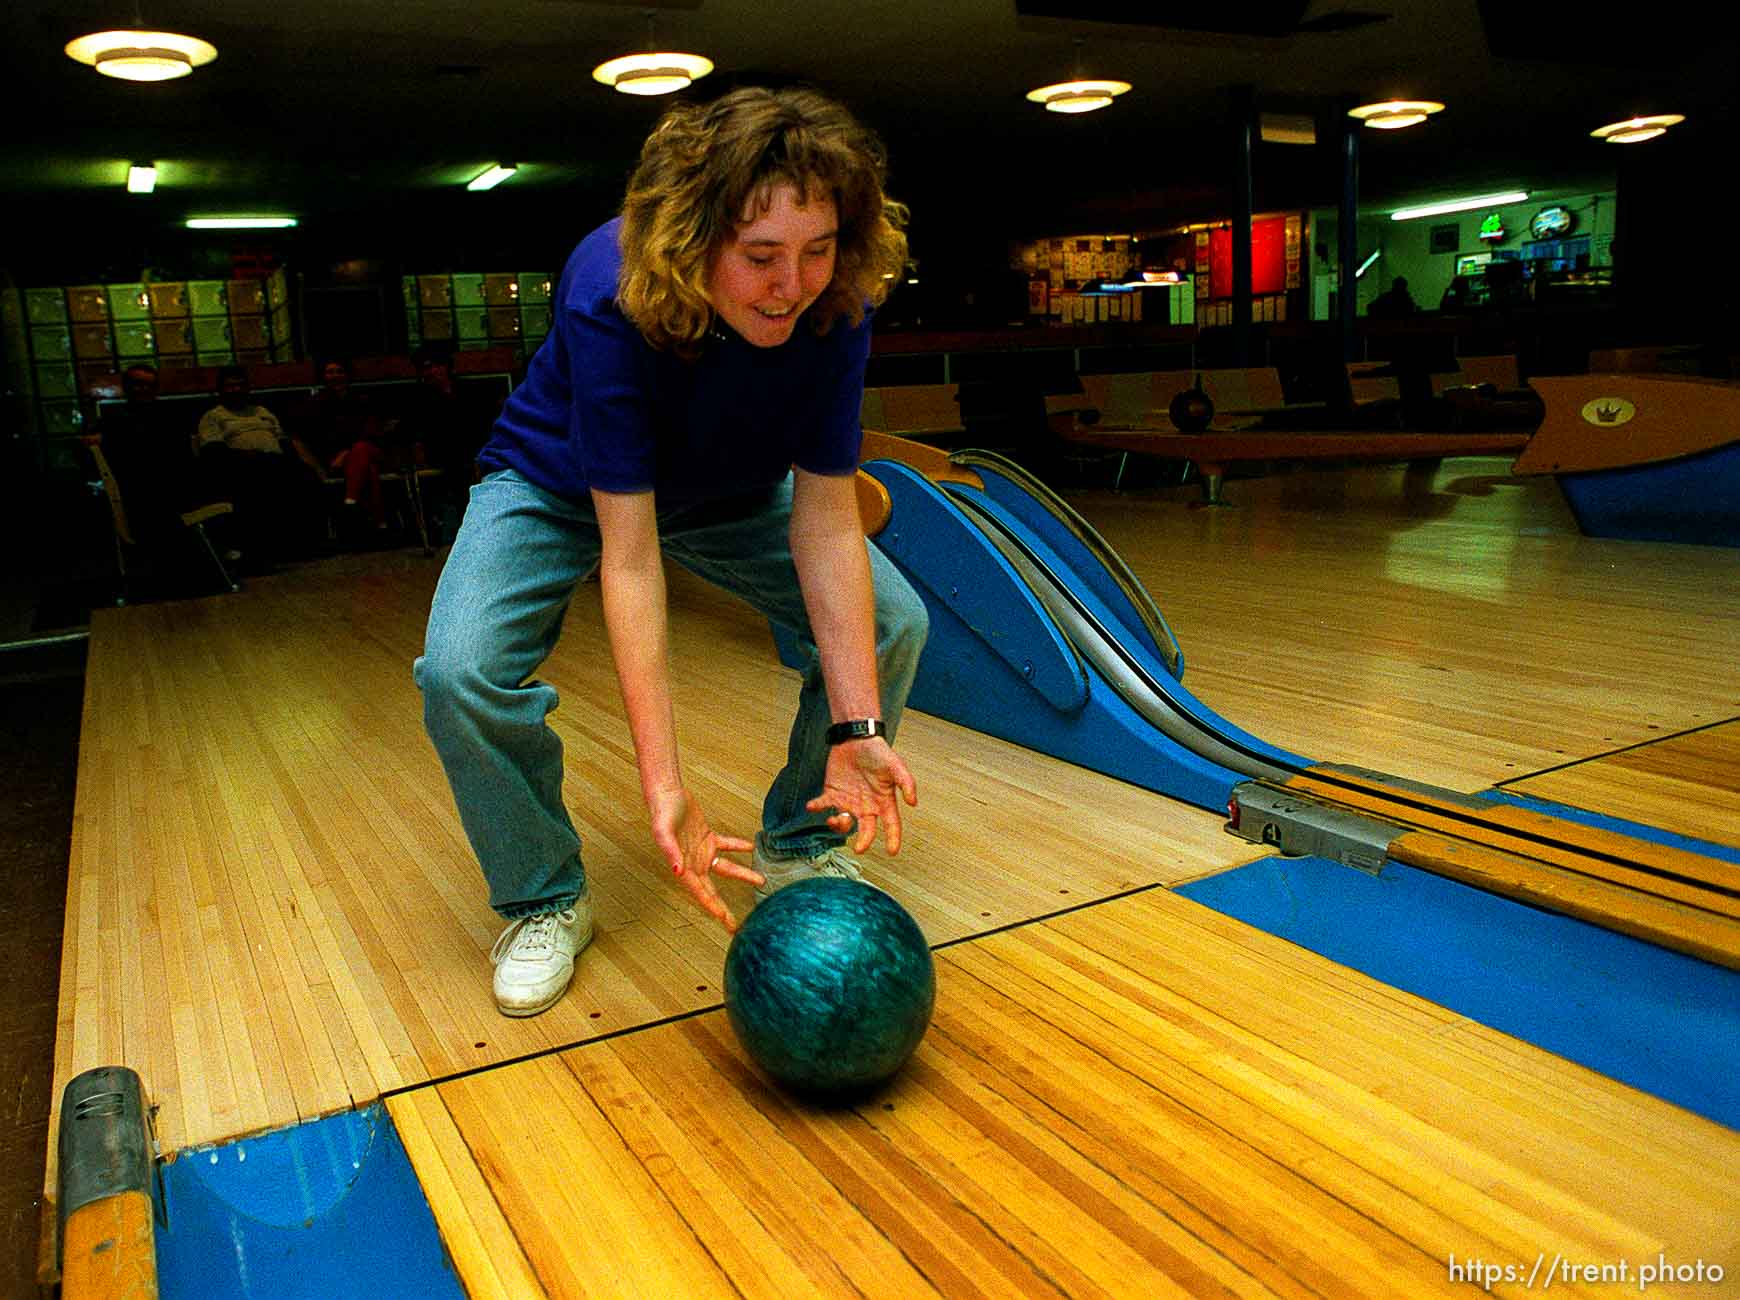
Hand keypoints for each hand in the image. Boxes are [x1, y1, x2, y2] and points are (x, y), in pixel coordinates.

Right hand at [647, 786, 761, 931]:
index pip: (700, 893)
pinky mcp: (708, 837)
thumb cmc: (662, 814)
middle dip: (723, 908)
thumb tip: (678, 871)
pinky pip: (727, 846)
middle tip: (735, 925)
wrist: (666, 795)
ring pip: (726, 868)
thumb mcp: (663, 833)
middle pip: (712, 890)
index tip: (724, 921)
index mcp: (684, 867)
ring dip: (742, 875)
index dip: (712, 907)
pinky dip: (739, 847)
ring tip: (760, 880)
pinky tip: (752, 847)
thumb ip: (670, 853)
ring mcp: (702, 851)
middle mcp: (694, 863)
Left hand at [806, 737, 917, 854]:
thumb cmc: (878, 752)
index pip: (891, 825)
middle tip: (859, 848)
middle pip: (866, 830)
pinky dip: (816, 807)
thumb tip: (913, 803)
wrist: (856, 738)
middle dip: (863, 841)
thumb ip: (906, 783)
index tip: (892, 852)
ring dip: (838, 825)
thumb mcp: (896, 765)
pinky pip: (823, 805)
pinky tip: (813, 806)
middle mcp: (866, 806)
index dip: (893, 839)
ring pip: (844, 822)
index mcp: (884, 802)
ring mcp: (848, 802)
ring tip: (834, 820)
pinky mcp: (832, 793)